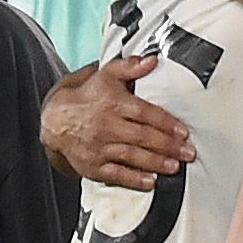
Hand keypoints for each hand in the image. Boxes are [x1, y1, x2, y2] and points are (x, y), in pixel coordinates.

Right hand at [41, 56, 193, 191]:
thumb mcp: (106, 75)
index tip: (182, 132)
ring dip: (155, 163)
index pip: (144, 114)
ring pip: (131, 156)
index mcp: (113, 104)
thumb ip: (130, 67)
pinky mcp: (92, 165)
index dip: (166, 123)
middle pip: (142, 137)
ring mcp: (99, 148)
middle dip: (167, 146)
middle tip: (187, 152)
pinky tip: (149, 182)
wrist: (55, 120)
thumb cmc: (86, 98)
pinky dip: (133, 179)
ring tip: (174, 166)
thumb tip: (152, 60)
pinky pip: (114, 174)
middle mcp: (106, 126)